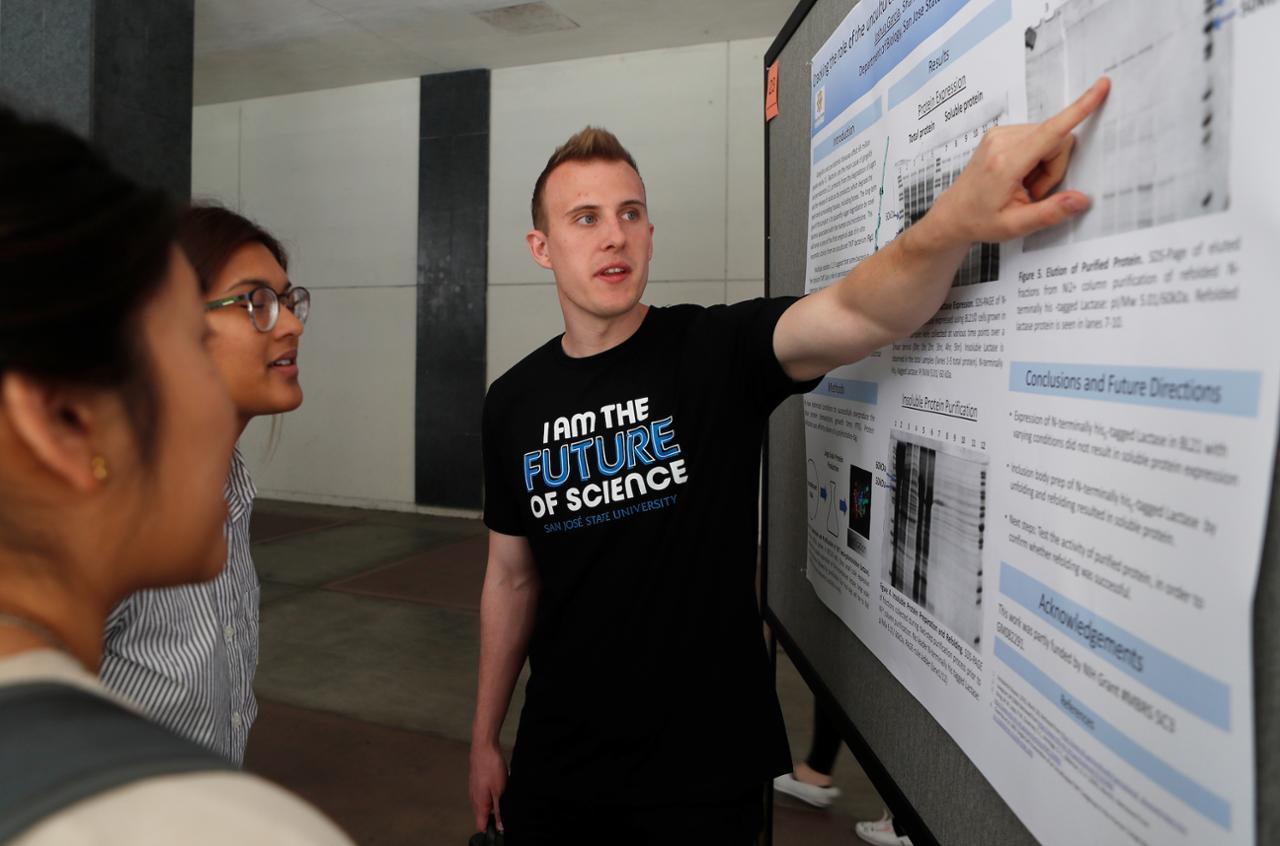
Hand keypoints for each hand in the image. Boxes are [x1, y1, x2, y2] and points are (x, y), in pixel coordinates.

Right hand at [468, 741, 507, 833]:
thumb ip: (499, 810)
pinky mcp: (476, 782)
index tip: (500, 824)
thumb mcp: (500, 791)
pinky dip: (492, 792)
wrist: (484, 747)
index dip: (492, 827)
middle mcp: (474, 799)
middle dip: (495, 814)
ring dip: (494, 802)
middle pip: (483, 815)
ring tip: (502, 790)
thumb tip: (500, 825)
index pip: (481, 825)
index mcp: (479, 803)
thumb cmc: (491, 766)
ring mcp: (473, 790)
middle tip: (505, 802)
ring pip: (484, 804)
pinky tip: (498, 783)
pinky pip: (484, 793)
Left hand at [925, 76, 1110, 247]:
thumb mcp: (1015, 226)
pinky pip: (1037, 138)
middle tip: (1032, 193)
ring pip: (1049, 138)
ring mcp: (999, 134)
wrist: (953, 214)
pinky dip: (1035, 159)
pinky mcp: (1001, 133)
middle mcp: (1001, 141)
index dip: (1080, 109)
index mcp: (1006, 162)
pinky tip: (1018, 177)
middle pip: (1057, 140)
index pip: (1051, 132)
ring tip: (1022, 186)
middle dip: (1054, 169)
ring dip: (1044, 165)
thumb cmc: (980, 220)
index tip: (1101, 87)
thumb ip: (1050, 213)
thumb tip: (1081, 200)